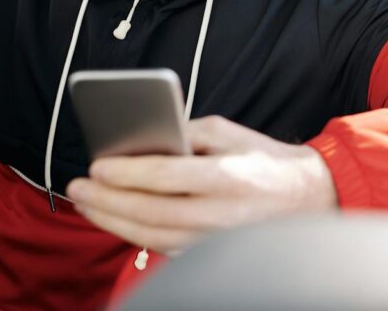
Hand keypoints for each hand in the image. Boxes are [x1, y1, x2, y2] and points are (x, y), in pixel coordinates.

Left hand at [66, 115, 336, 252]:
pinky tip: (115, 220)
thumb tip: (144, 137)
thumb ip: (187, 132)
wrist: (307, 198)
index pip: (168, 176)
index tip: (98, 165)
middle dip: (108, 201)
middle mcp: (222, 214)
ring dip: (113, 222)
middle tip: (79, 188)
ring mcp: (216, 240)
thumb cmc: (265, 161)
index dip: (128, 172)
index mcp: (229, 177)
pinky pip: (164, 248)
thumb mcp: (230, 133)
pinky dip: (134, 235)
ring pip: (152, 237)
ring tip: (87, 205)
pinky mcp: (212, 255)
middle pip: (151, 211)